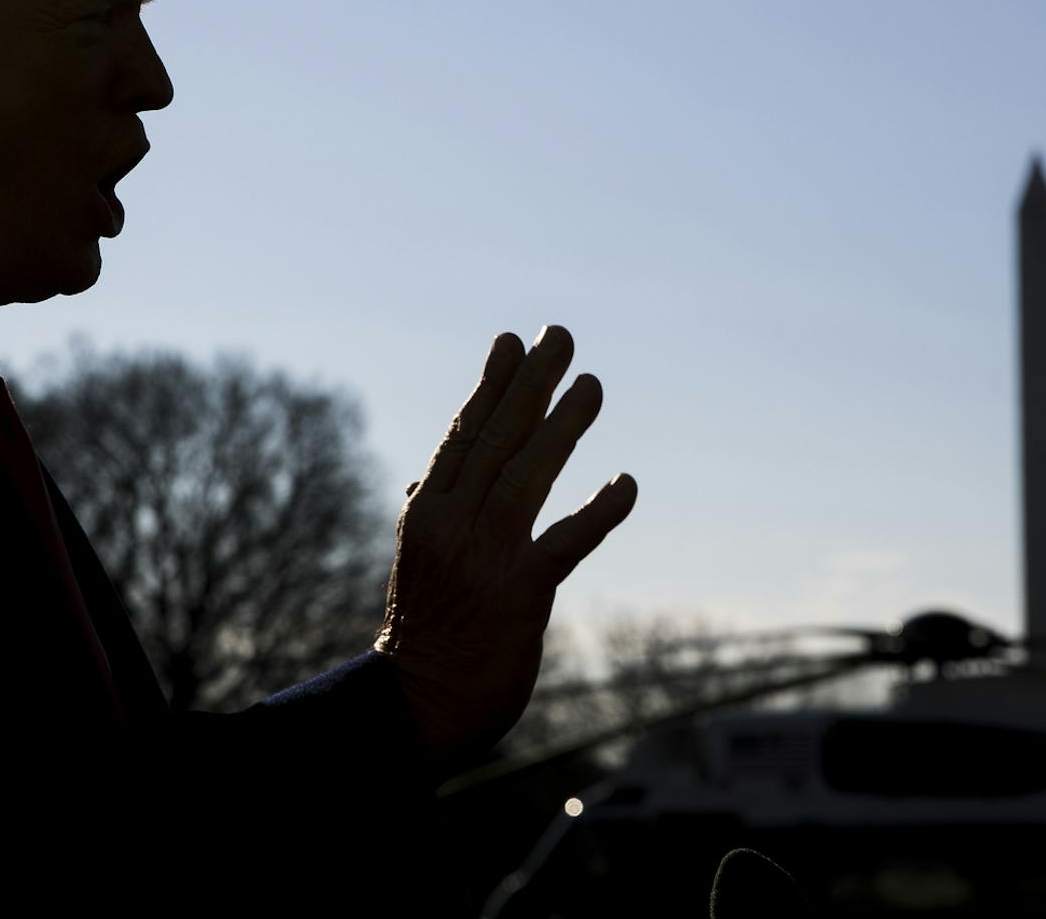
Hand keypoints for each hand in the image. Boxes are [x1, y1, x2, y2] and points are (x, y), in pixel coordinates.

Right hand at [374, 326, 636, 763]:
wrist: (419, 708)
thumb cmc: (425, 634)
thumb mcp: (418, 563)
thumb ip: (429, 517)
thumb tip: (423, 478)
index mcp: (427, 513)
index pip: (463, 436)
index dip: (491, 387)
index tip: (511, 342)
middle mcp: (452, 525)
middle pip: (496, 440)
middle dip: (530, 385)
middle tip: (561, 338)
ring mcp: (485, 558)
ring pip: (527, 476)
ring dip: (563, 427)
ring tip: (592, 386)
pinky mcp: (519, 596)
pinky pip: (564, 543)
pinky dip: (597, 511)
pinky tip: (627, 483)